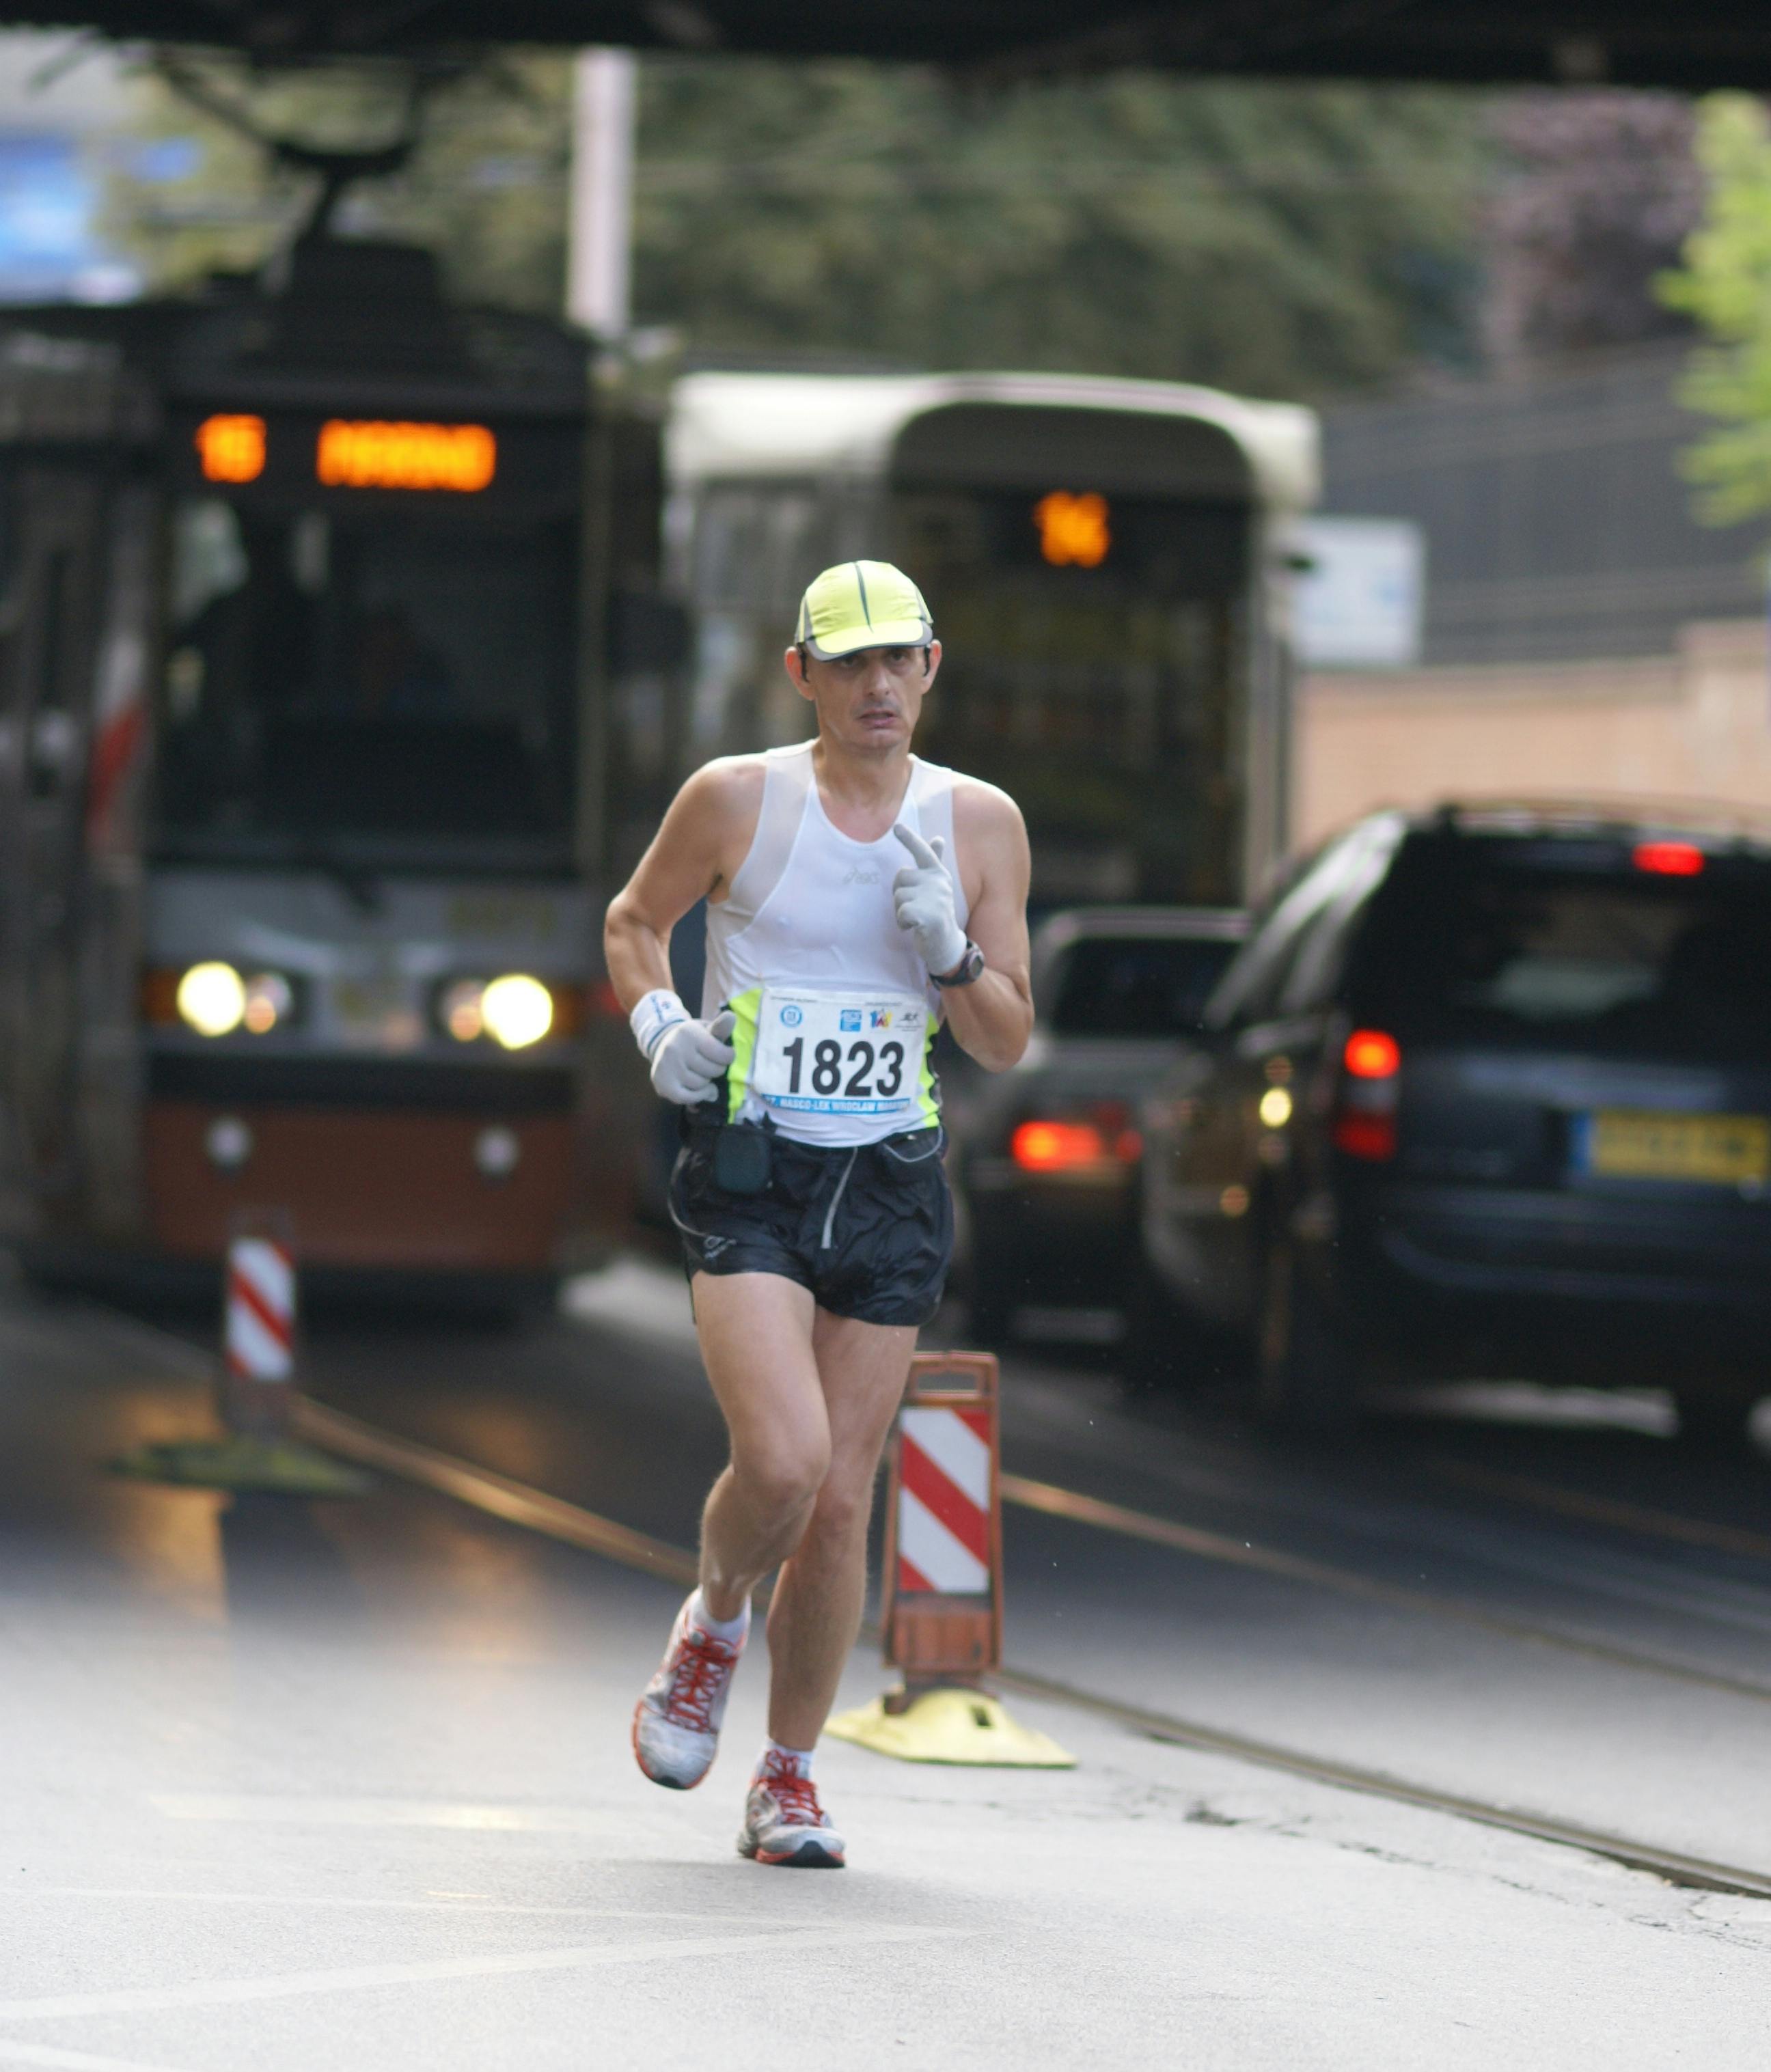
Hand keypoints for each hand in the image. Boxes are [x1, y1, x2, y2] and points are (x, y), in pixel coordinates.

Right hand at [650, 1010, 735, 1104]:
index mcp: (689, 1033)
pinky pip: (688, 1098)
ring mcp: (667, 1067)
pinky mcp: (662, 1084)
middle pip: (713, 1071)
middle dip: (717, 1069)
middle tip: (710, 1064)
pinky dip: (698, 1096)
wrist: (663, 1046)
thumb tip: (731, 1017)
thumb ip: (720, 1027)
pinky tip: (701, 1090)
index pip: (722, 1054)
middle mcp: (675, 1048)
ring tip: (702, 1073)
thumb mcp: (706, 1030)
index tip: (724, 1054)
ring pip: (701, 1085)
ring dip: (707, 1083)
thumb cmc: (693, 1040)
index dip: (728, 1057)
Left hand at [892, 823, 966, 977]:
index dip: (909, 838)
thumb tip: (938, 838)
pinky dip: (902, 922)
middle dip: (900, 895)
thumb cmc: (936, 912)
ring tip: (916, 919)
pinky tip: (913, 927)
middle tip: (914, 908)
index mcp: (938, 873)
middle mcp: (939, 881)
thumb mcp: (936, 886)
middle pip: (900, 878)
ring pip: (898, 896)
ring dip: (900, 911)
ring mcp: (936, 897)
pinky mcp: (931, 915)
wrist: (946, 944)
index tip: (896, 826)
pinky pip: (901, 912)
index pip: (922, 852)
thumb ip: (934, 862)